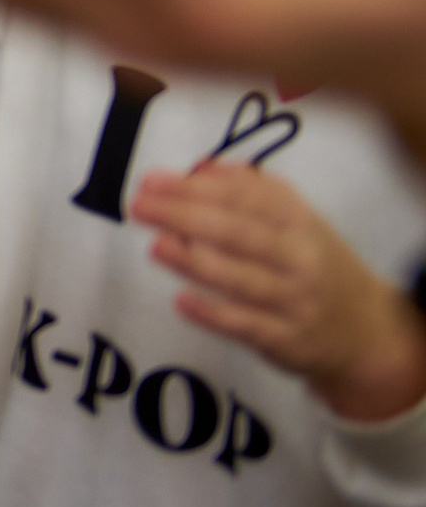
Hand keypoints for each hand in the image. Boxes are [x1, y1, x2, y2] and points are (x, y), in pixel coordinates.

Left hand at [134, 161, 425, 421]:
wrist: (366, 331)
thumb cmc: (312, 263)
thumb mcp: (295, 221)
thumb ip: (249, 191)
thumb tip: (200, 167)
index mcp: (299, 220)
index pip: (245, 197)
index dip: (196, 187)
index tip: (152, 179)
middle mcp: (300, 257)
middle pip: (238, 232)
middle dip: (184, 215)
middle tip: (140, 206)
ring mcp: (295, 300)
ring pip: (239, 278)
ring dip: (193, 260)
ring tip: (156, 244)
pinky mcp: (286, 339)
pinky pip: (245, 325)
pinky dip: (212, 312)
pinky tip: (181, 300)